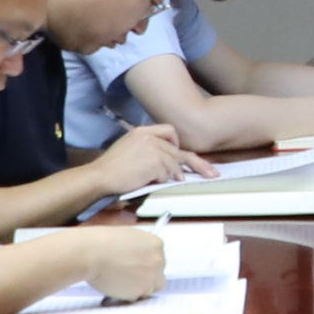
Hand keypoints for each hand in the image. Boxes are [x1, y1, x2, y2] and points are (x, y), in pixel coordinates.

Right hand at [82, 226, 169, 300]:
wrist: (93, 253)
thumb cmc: (103, 241)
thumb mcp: (128, 237)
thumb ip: (139, 249)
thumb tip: (138, 259)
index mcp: (156, 244)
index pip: (159, 260)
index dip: (147, 265)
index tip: (138, 267)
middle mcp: (158, 261)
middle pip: (159, 276)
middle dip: (146, 278)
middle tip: (130, 277)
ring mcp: (151, 277)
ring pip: (150, 289)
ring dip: (139, 287)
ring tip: (121, 282)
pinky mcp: (139, 291)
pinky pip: (137, 296)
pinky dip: (128, 294)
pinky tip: (116, 286)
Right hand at [86, 125, 210, 195]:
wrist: (100, 176)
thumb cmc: (112, 167)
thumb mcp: (129, 148)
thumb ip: (148, 148)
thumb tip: (167, 162)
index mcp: (142, 131)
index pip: (169, 131)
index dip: (178, 144)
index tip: (183, 156)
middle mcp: (149, 137)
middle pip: (179, 150)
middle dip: (197, 164)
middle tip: (212, 173)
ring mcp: (153, 149)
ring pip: (174, 163)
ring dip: (174, 175)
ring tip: (168, 182)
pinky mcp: (154, 162)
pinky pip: (167, 174)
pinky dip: (163, 180)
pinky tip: (154, 182)